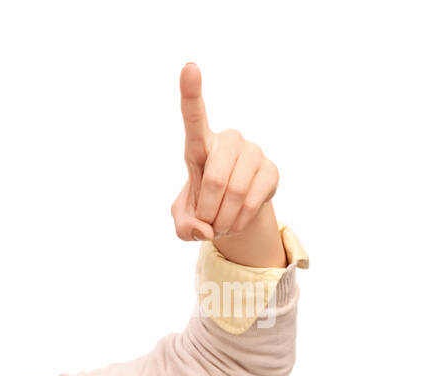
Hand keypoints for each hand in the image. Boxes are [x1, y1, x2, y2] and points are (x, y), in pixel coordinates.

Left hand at [171, 62, 279, 242]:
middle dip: (208, 211)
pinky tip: (236, 221)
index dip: (191, 93)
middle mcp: (228, 141)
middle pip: (216, 179)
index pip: (194, 118)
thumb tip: (203, 229)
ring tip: (220, 224)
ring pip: (236, 192)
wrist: (232, 213)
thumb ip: (184, 228)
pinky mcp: (271, 169)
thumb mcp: (183, 222)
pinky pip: (254, 200)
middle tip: (206, 223)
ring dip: (223, 220)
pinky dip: (240, 221)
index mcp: (199, 146)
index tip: (189, 66)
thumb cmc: (201, 209)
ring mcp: (253, 152)